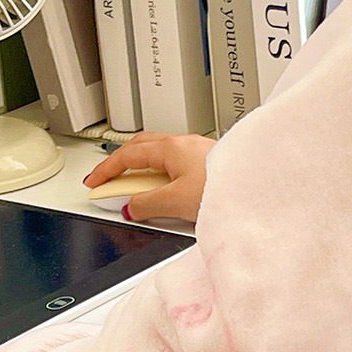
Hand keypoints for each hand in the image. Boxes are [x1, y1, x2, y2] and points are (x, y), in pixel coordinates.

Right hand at [84, 132, 214, 222]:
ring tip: (136, 190)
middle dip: (121, 163)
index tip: (93, 182)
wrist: (258, 190)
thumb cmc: (227, 188)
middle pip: (141, 148)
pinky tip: (166, 190)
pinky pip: (176, 164)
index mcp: (171, 148)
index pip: (127, 156)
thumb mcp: (178, 201)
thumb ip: (149, 204)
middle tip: (109, 182)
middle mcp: (183, 144)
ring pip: (159, 154)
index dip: (106, 170)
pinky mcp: (209, 163)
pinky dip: (162, 174)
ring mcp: (197, 152)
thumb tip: (131, 206)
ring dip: (143, 169)